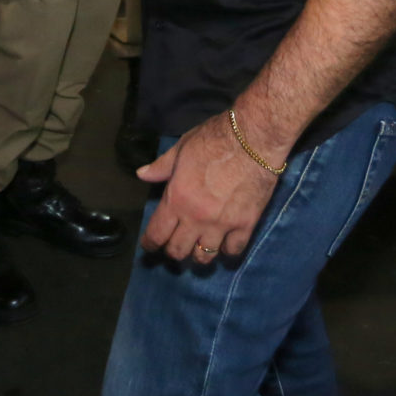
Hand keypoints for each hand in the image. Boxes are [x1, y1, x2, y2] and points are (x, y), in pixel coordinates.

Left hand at [136, 113, 277, 261]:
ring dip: (199, 254)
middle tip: (175, 245)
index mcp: (176, 199)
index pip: (157, 234)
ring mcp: (222, 224)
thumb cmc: (215, 139)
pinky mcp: (246, 224)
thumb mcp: (182, 148)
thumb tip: (142, 175)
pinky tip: (226, 242)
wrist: (254, 138)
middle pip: (178, 251)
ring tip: (199, 247)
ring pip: (204, 256)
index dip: (150, 243)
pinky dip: (227, 249)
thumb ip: (162, 167)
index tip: (150, 245)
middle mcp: (196, 218)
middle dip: (173, 251)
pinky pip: (233, 250)